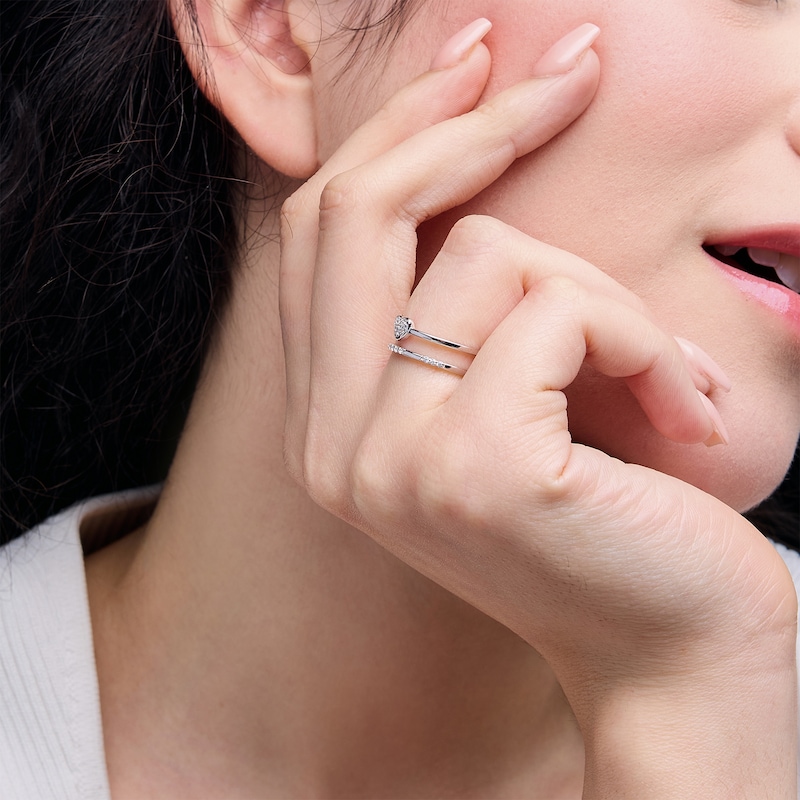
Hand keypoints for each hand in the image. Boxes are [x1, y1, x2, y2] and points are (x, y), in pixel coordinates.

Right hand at [279, 22, 796, 796]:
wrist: (673, 649)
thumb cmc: (603, 513)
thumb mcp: (502, 398)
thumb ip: (451, 307)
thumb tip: (468, 148)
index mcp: (329, 427)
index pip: (319, 239)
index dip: (392, 138)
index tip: (472, 63)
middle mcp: (332, 446)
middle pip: (353, 215)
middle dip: (468, 121)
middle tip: (574, 68)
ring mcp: (389, 460)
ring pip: (482, 252)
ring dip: (599, 292)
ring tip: (665, 375)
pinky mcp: (473, 467)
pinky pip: (554, 310)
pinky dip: (640, 337)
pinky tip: (682, 413)